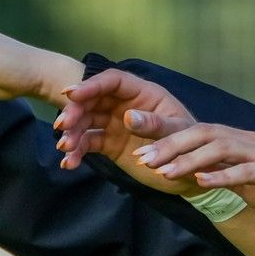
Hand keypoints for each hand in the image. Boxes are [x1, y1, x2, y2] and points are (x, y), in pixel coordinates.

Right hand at [54, 69, 197, 188]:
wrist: (190, 173)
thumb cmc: (191, 145)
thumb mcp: (178, 133)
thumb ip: (156, 125)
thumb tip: (129, 116)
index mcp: (145, 94)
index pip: (114, 81)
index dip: (92, 85)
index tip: (72, 95)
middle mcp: (127, 104)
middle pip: (94, 100)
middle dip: (76, 111)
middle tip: (63, 126)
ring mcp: (116, 123)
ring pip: (87, 121)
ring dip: (73, 133)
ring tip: (65, 148)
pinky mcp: (110, 143)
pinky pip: (89, 142)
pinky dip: (77, 151)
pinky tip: (69, 163)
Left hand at [128, 122, 254, 220]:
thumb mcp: (250, 182)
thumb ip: (224, 175)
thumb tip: (195, 178)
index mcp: (239, 142)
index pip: (196, 132)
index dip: (166, 135)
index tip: (135, 141)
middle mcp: (248, 141)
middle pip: (202, 133)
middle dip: (168, 143)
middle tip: (139, 155)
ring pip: (219, 149)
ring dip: (188, 159)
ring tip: (161, 171)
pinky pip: (246, 172)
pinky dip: (222, 176)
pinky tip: (201, 182)